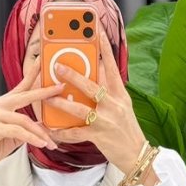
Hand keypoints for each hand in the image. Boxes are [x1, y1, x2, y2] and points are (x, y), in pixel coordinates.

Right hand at [0, 41, 65, 182]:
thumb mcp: (12, 135)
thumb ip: (26, 128)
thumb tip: (44, 127)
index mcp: (2, 104)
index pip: (21, 86)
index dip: (32, 74)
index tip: (43, 63)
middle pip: (25, 95)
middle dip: (44, 92)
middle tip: (60, 87)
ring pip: (24, 120)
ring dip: (40, 133)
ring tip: (52, 142)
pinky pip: (18, 132)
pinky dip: (32, 139)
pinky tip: (41, 144)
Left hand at [47, 24, 147, 175]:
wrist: (137, 154)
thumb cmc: (126, 128)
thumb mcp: (122, 105)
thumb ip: (109, 88)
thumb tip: (96, 69)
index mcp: (120, 94)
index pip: (111, 66)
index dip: (104, 48)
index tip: (96, 31)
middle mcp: (114, 105)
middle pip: (91, 86)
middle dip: (73, 75)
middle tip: (57, 66)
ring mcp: (106, 121)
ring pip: (80, 108)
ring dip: (61, 103)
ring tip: (48, 97)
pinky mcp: (99, 136)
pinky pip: (76, 133)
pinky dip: (62, 132)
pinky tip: (51, 130)